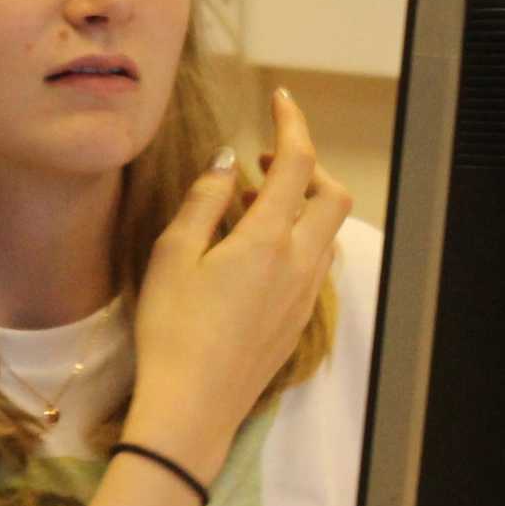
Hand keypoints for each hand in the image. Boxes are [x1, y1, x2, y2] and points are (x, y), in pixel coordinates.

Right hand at [129, 87, 350, 476]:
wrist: (192, 407)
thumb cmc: (171, 330)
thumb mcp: (173, 255)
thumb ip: (204, 199)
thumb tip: (226, 158)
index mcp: (268, 241)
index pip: (298, 164)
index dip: (292, 124)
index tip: (280, 99)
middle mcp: (299, 264)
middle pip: (333, 197)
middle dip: (308, 167)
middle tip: (265, 161)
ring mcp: (304, 297)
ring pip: (325, 232)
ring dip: (301, 205)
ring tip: (248, 205)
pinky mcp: (298, 322)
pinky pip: (313, 264)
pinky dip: (296, 239)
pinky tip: (254, 251)